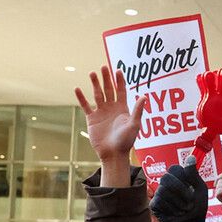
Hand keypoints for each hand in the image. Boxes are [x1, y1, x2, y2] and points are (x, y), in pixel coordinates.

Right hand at [75, 67, 142, 185]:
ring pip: (97, 94)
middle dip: (106, 78)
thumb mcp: (134, 125)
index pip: (121, 90)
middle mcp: (112, 108)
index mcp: (123, 108)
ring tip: (92, 73)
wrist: (113, 154)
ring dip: (95, 84)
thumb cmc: (126, 141)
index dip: (120, 80)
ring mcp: (101, 112)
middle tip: (103, 66)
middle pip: (109, 89)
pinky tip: (77, 89)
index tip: (118, 70)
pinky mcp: (92, 119)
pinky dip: (81, 98)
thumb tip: (144, 96)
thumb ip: (138, 110)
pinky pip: (86, 106)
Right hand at [151, 161, 207, 221]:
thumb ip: (194, 174)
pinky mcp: (154, 204)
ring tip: (185, 209)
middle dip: (181, 191)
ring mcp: (159, 193)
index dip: (183, 177)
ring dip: (178, 202)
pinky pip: (159, 201)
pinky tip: (176, 213)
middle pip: (166, 178)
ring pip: (163, 190)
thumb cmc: (197, 207)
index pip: (174, 168)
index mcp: (179, 177)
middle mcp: (167, 183)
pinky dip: (171, 208)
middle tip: (190, 201)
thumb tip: (191, 157)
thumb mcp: (200, 190)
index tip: (191, 187)